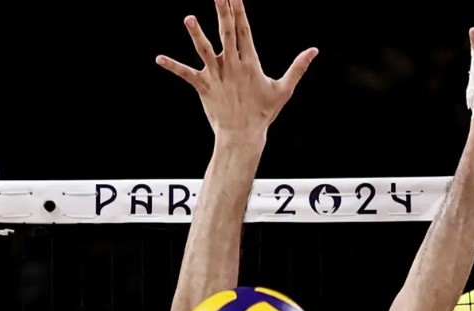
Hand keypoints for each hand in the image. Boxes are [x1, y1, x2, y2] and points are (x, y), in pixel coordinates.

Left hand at [157, 0, 317, 136]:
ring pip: (205, 50)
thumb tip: (314, 50)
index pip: (245, 30)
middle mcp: (233, 66)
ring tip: (189, 18)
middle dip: (222, 10)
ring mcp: (217, 76)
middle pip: (227, 32)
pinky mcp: (204, 87)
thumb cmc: (263, 113)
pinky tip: (158, 59)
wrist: (243, 136)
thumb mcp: (284, 90)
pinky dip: (173, 67)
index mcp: (251, 63)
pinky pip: (186, 74)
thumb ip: (298, 67)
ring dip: (196, 34)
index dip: (239, 10)